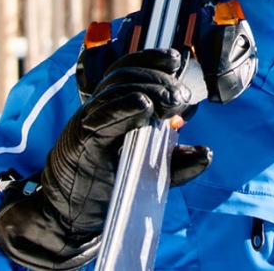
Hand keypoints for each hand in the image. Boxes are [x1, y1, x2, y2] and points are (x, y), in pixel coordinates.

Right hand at [0, 48, 211, 269]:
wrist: (67, 215)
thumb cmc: (106, 187)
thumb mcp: (148, 173)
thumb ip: (175, 162)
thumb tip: (206, 153)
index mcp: (112, 109)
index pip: (128, 71)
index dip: (151, 59)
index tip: (176, 59)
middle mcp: (98, 110)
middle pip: (125, 77)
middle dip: (158, 80)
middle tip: (182, 97)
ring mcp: (88, 123)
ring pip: (114, 91)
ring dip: (147, 90)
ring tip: (172, 103)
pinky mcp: (80, 142)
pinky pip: (100, 118)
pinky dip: (123, 108)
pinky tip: (143, 106)